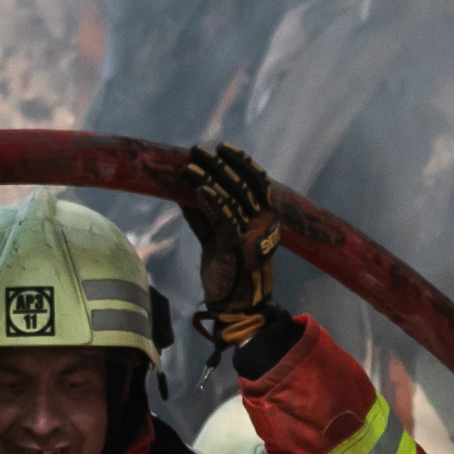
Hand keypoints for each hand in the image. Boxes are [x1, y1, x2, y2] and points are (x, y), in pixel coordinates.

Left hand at [182, 142, 279, 336]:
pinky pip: (225, 217)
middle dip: (218, 165)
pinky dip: (211, 201)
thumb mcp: (217, 238)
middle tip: (197, 150)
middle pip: (241, 185)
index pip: (256, 181)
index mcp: (264, 217)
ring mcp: (252, 233)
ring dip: (209, 179)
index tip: (222, 148)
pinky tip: (197, 188)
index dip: (240, 162)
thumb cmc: (227, 271)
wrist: (235, 306)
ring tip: (189, 166)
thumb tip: (189, 191)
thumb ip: (207, 216)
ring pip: (232, 197)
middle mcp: (263, 221)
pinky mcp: (238, 245)